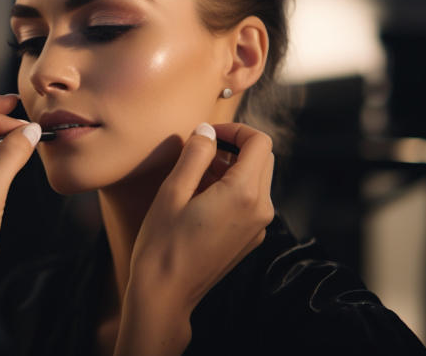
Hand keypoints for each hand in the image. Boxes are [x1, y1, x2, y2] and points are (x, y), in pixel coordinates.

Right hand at [115, 123, 274, 355]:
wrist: (165, 294)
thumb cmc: (162, 243)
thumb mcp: (173, 191)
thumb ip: (195, 154)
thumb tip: (207, 130)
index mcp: (244, 194)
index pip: (260, 143)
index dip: (235, 129)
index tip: (208, 134)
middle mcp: (261, 210)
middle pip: (263, 159)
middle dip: (234, 147)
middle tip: (200, 152)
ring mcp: (258, 227)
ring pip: (257, 180)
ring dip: (232, 168)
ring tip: (194, 177)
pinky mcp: (250, 239)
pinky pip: (250, 202)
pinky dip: (232, 190)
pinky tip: (200, 199)